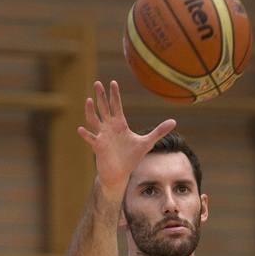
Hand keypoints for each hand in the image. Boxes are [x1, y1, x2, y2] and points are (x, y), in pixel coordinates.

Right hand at [77, 80, 175, 198]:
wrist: (120, 173)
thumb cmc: (131, 157)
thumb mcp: (147, 143)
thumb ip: (159, 131)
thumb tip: (174, 121)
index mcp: (120, 124)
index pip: (117, 106)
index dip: (115, 94)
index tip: (113, 82)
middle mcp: (109, 127)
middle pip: (104, 108)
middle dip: (101, 96)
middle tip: (98, 83)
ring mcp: (102, 136)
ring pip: (95, 120)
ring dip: (91, 111)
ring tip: (88, 100)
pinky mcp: (98, 147)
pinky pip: (91, 139)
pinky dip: (86, 134)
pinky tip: (81, 129)